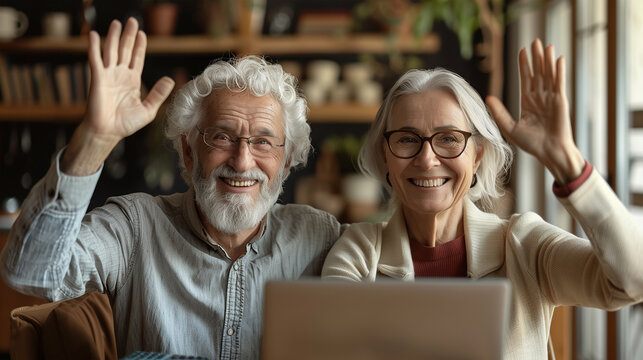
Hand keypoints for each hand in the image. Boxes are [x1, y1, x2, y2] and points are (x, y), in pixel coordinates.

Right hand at [62, 18, 174, 174]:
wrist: (108, 132)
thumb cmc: (126, 124)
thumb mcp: (149, 109)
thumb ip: (158, 94)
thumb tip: (170, 79)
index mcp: (132, 81)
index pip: (137, 59)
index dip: (140, 46)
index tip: (142, 33)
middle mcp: (120, 75)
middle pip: (125, 50)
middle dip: (129, 36)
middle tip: (132, 20)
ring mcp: (108, 75)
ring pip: (112, 51)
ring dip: (114, 36)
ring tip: (117, 23)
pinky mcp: (97, 78)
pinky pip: (95, 59)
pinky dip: (94, 47)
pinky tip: (94, 35)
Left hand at [486, 39, 584, 183]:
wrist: (549, 152)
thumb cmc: (532, 143)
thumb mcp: (510, 127)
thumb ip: (499, 112)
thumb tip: (488, 97)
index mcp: (528, 102)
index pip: (526, 79)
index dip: (524, 65)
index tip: (522, 50)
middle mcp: (540, 98)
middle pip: (538, 72)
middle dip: (536, 57)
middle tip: (534, 40)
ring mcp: (551, 98)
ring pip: (548, 74)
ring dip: (547, 60)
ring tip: (546, 45)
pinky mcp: (561, 101)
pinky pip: (559, 83)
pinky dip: (558, 71)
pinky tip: (558, 59)